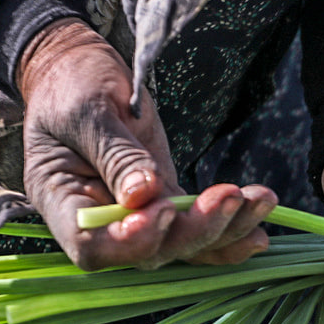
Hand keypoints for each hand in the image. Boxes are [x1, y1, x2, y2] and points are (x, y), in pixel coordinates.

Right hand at [16, 18, 275, 269]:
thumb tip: (143, 195)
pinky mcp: (166, 203)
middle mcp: (100, 222)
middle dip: (195, 229)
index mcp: (61, 202)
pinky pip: (198, 229)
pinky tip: (260, 224)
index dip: (130, 242)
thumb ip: (116, 154)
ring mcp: (137, 217)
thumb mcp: (87, 109)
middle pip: (149, 251)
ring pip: (183, 243)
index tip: (164, 210)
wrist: (81, 72)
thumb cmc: (72, 84)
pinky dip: (230, 230)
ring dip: (227, 228)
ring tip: (261, 200)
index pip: (92, 245)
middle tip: (228, 196)